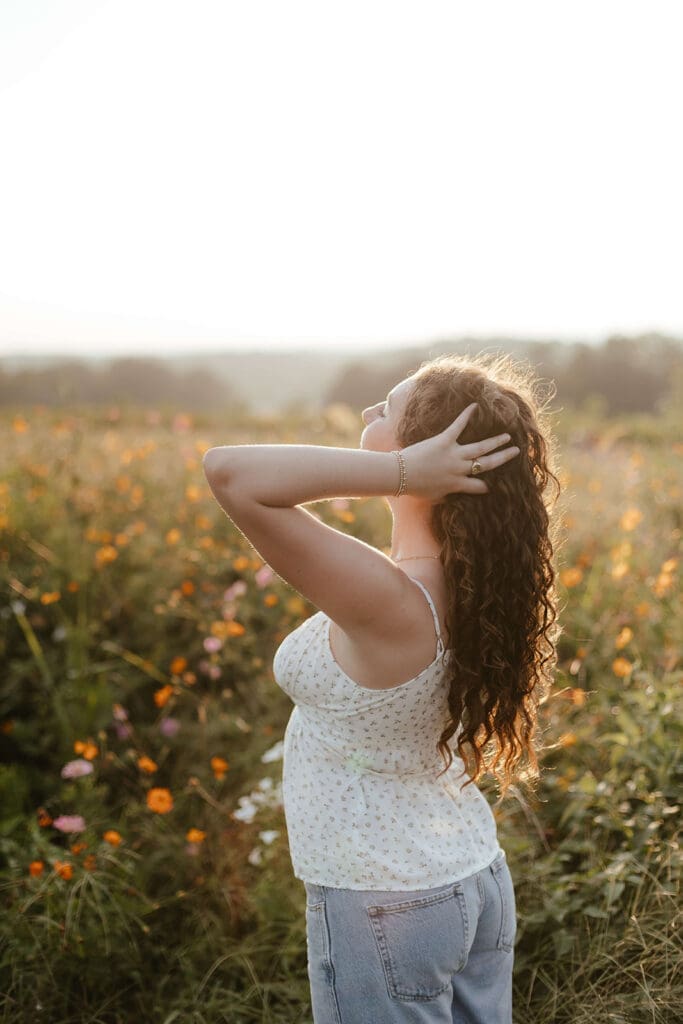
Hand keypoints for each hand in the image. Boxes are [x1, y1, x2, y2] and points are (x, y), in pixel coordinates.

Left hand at [399, 403, 520, 501]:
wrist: (400, 475)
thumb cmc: (413, 487)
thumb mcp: (434, 496)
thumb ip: (445, 494)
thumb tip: (450, 495)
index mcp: (457, 485)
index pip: (480, 486)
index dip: (488, 486)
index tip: (496, 483)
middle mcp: (459, 469)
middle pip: (488, 463)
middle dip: (503, 457)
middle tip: (516, 451)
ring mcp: (453, 454)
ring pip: (481, 447)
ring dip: (496, 441)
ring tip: (507, 436)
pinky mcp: (443, 441)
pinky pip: (458, 426)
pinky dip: (466, 415)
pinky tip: (475, 406)